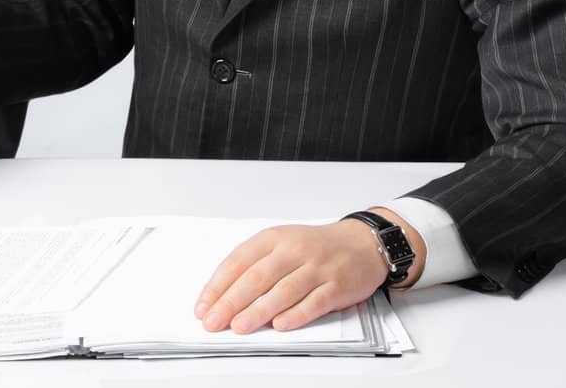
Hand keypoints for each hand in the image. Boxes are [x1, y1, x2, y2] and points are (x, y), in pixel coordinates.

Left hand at [193, 209, 422, 332]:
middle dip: (230, 302)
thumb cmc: (316, 247)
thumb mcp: (282, 244)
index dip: (218, 286)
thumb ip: (256, 265)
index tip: (203, 306)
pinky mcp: (336, 285)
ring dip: (258, 310)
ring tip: (239, 326)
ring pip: (282, 290)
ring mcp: (316, 268)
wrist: (362, 243)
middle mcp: (293, 251)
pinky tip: (280, 325)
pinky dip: (296, 314)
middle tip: (213, 321)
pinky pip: (314, 301)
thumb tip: (224, 295)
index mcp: (274, 238)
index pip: (238, 261)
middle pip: (256, 277)